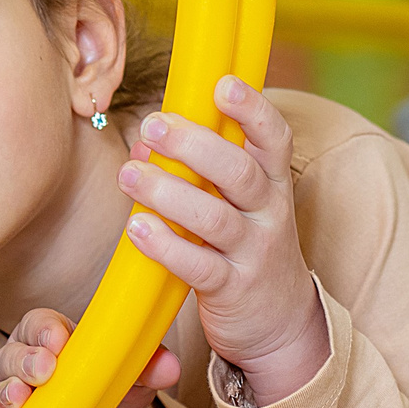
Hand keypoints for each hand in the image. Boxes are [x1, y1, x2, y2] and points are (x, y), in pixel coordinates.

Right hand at [0, 306, 182, 407]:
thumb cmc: (115, 391)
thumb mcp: (136, 378)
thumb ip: (148, 367)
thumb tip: (168, 365)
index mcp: (47, 339)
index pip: (36, 325)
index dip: (43, 332)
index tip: (59, 341)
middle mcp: (17, 367)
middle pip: (6, 358)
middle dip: (20, 365)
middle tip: (40, 373)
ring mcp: (2, 404)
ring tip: (15, 406)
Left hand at [120, 75, 329, 405]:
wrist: (279, 323)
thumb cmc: (245, 246)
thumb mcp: (240, 203)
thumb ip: (203, 170)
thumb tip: (147, 140)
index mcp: (272, 182)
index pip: (274, 138)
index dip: (252, 110)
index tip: (223, 84)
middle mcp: (269, 213)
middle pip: (239, 172)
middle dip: (194, 144)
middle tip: (152, 126)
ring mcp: (253, 252)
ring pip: (214, 218)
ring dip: (167, 192)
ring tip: (129, 174)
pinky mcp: (232, 290)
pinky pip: (199, 267)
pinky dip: (166, 246)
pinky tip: (136, 227)